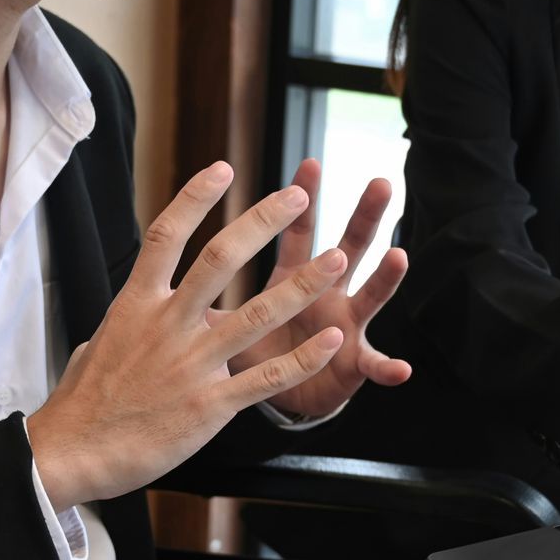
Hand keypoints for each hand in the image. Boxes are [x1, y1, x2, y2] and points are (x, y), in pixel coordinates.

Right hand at [26, 163, 347, 509]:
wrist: (75, 452)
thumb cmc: (85, 401)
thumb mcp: (100, 343)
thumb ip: (129, 319)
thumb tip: (135, 307)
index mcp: (136, 304)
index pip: (166, 235)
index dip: (196, 198)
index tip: (223, 168)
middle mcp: (167, 325)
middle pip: (220, 259)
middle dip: (263, 222)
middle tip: (297, 197)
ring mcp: (191, 365)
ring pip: (258, 315)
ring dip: (303, 285)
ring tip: (337, 258)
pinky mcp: (209, 405)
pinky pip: (266, 379)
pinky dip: (303, 359)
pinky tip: (330, 340)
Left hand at [218, 159, 410, 417]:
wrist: (279, 395)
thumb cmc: (251, 351)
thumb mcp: (225, 320)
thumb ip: (202, 293)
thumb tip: (157, 267)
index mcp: (292, 280)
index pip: (298, 231)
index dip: (301, 201)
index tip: (309, 164)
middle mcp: (327, 295)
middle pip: (349, 248)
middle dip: (364, 217)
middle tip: (381, 183)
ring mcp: (345, 326)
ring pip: (370, 296)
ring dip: (385, 277)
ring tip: (399, 255)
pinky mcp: (352, 365)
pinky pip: (372, 366)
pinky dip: (387, 368)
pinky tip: (402, 368)